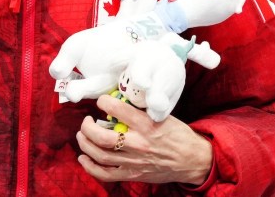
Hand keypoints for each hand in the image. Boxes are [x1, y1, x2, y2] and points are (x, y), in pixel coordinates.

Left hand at [76, 95, 212, 185]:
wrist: (192, 160)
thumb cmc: (178, 135)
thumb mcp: (162, 115)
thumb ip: (141, 111)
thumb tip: (119, 101)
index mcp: (147, 125)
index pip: (118, 110)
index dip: (103, 102)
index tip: (101, 100)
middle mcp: (138, 144)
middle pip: (102, 137)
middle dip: (87, 127)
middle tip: (87, 120)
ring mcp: (134, 162)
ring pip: (100, 155)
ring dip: (85, 144)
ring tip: (82, 135)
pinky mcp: (133, 174)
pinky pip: (105, 174)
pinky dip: (90, 167)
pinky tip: (84, 157)